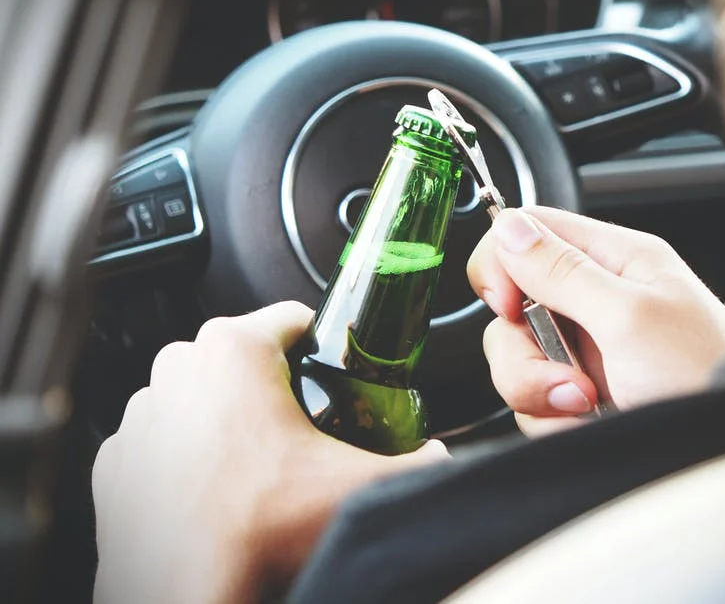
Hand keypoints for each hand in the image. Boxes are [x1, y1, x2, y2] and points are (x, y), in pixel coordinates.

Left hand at [92, 302, 446, 603]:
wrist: (189, 594)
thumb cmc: (259, 531)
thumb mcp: (360, 485)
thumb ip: (419, 462)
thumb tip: (440, 456)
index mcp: (234, 349)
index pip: (293, 317)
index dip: (323, 344)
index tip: (332, 372)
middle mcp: (177, 367)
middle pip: (244, 355)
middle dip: (274, 382)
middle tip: (302, 428)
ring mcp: (140, 413)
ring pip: (199, 393)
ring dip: (226, 415)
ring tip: (257, 463)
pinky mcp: (115, 459)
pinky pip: (161, 437)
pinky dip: (184, 453)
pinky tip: (214, 486)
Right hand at [467, 207, 724, 435]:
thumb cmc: (705, 376)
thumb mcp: (630, 317)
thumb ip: (563, 271)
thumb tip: (509, 227)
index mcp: (615, 259)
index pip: (529, 231)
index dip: (502, 265)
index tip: (508, 306)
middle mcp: (595, 299)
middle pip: (512, 305)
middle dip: (525, 350)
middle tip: (566, 374)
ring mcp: (585, 349)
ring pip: (516, 357)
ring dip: (539, 390)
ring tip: (587, 403)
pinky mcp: (579, 394)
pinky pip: (531, 400)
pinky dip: (552, 418)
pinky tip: (589, 421)